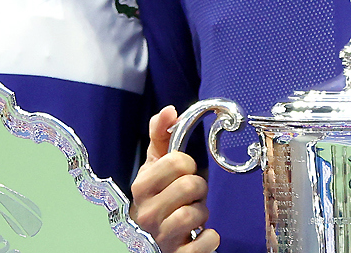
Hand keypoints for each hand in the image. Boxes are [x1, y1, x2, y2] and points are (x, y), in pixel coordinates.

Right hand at [130, 106, 218, 252]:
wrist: (151, 243)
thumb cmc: (158, 200)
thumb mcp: (154, 168)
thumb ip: (160, 137)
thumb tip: (169, 110)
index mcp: (140, 187)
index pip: (177, 161)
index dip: (187, 165)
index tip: (182, 173)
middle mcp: (145, 213)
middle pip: (191, 185)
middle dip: (198, 189)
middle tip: (191, 196)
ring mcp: (160, 238)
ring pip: (196, 214)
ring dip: (202, 213)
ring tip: (192, 216)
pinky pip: (206, 243)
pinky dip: (210, 238)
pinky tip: (201, 235)